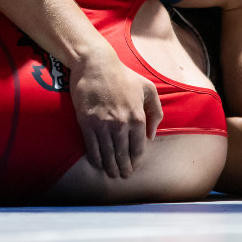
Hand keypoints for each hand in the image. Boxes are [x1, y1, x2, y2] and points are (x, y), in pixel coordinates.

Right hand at [67, 50, 163, 178]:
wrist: (96, 65)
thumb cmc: (123, 76)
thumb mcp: (148, 89)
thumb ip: (155, 112)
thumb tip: (151, 135)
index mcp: (137, 117)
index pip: (138, 148)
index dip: (136, 161)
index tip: (134, 167)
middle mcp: (121, 124)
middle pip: (122, 154)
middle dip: (123, 168)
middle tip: (123, 176)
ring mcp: (103, 125)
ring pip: (107, 154)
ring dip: (110, 167)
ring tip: (112, 174)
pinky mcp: (87, 123)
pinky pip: (92, 147)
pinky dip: (95, 159)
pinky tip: (98, 164)